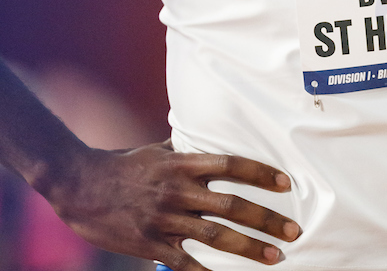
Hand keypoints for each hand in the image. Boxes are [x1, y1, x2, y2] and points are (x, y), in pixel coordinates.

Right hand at [44, 141, 300, 269]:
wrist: (81, 185)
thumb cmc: (124, 164)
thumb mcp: (158, 150)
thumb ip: (186, 148)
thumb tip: (210, 139)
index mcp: (182, 163)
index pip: (231, 165)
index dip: (261, 172)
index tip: (286, 183)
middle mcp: (178, 190)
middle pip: (232, 205)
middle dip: (266, 219)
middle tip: (294, 230)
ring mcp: (165, 219)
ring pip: (216, 236)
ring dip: (249, 248)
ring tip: (276, 256)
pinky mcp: (151, 244)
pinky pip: (185, 263)